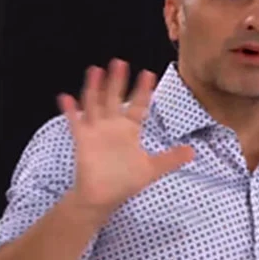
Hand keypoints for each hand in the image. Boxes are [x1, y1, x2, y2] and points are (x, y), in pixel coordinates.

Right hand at [56, 59, 193, 212]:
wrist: (103, 197)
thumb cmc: (125, 181)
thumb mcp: (151, 169)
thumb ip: (170, 159)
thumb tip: (193, 152)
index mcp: (129, 130)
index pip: (138, 105)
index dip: (143, 90)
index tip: (148, 73)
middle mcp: (113, 126)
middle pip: (115, 98)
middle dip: (117, 81)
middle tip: (120, 62)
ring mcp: (97, 131)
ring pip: (95, 104)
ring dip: (94, 88)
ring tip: (96, 70)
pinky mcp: (83, 139)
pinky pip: (76, 122)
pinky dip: (71, 111)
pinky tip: (65, 98)